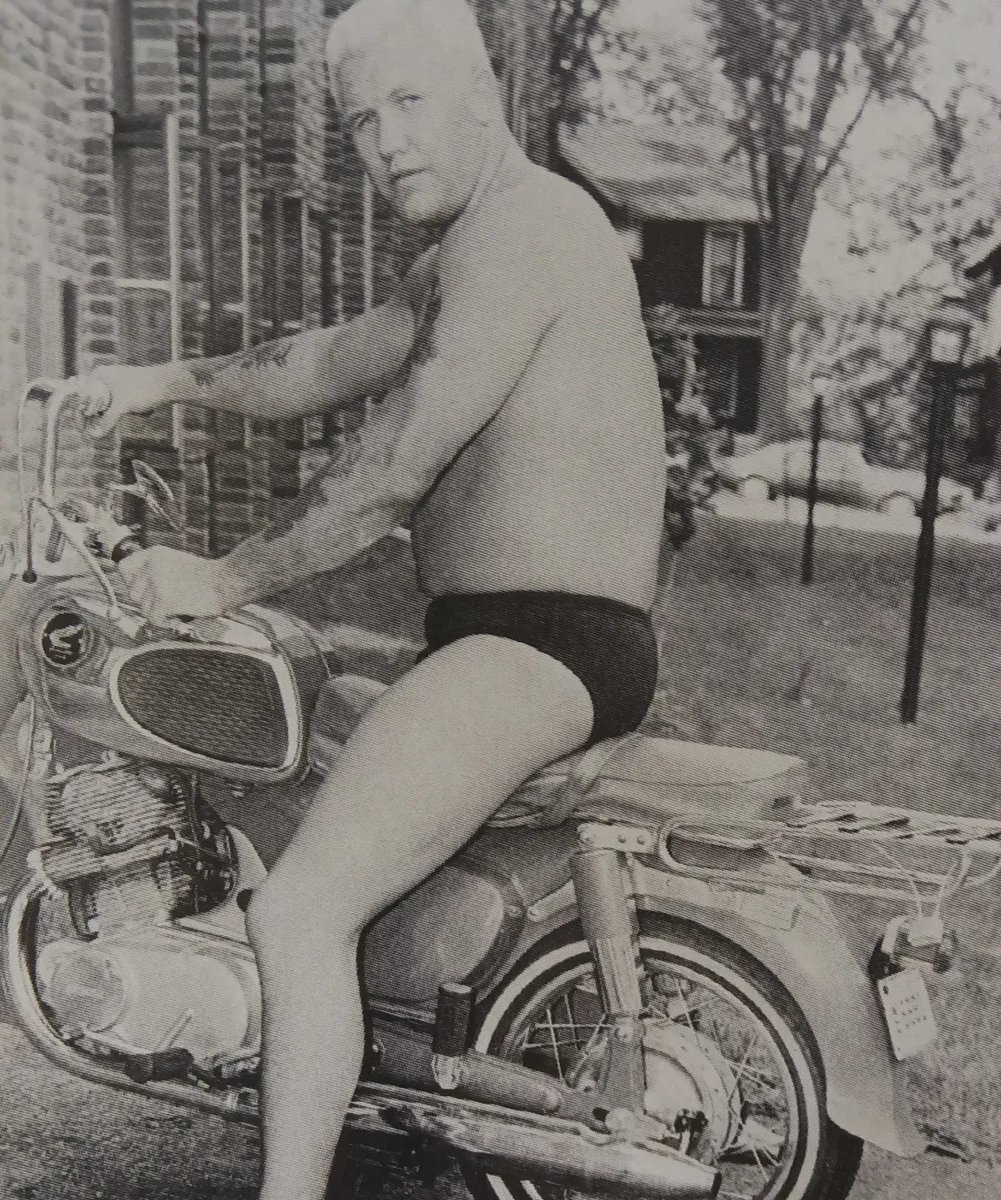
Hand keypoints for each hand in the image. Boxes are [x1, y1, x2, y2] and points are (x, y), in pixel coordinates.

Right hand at [71, 365, 160, 438]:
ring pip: (107, 406)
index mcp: (98, 375)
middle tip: (101, 430)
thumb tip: (93, 436)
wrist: (169, 384)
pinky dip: (126, 412)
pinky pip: (120, 406)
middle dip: (99, 416)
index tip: (82, 430)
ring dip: (116, 415)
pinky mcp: (127, 391)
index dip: (79, 414)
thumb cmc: (144, 389)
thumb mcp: (123, 406)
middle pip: (92, 403)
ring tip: (132, 412)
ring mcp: (116, 384)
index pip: (80, 397)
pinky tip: (141, 410)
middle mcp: (104, 377)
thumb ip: (108, 420)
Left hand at [119, 547, 236, 623]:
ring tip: (179, 607)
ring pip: (143, 608)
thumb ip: (156, 571)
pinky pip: (154, 619)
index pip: (124, 567)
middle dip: (147, 602)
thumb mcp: (176, 563)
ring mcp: (156, 583)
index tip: (143, 590)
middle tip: (166, 603)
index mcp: (154, 554)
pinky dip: (166, 622)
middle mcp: (151, 566)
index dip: (131, 581)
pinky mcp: (163, 600)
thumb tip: (138, 588)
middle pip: (132, 592)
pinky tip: (179, 615)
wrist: (226, 582)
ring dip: (158, 613)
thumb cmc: (208, 577)